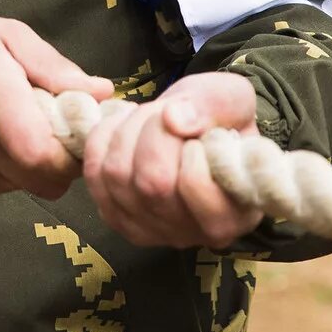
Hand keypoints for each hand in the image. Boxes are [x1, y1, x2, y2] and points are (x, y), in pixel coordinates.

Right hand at [0, 13, 113, 198]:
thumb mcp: (2, 34)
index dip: (74, 150)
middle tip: (57, 124)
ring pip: (25, 185)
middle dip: (62, 159)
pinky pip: (1, 184)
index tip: (79, 125)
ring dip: (35, 161)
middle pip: (45, 179)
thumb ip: (54, 68)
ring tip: (18, 121)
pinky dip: (10, 165)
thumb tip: (102, 93)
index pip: (46, 156)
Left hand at [81, 72, 262, 248]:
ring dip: (129, 131)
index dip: (191, 150)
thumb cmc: (219, 119)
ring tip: (149, 118)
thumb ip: (213, 106)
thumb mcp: (231, 98)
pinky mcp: (119, 219)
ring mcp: (151, 231)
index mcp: (236, 213)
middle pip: (153, 182)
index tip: (201, 136)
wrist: (192, 128)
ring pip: (119, 175)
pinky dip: (103, 138)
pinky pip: (95, 175)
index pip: (197, 187)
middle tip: (169, 115)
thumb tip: (174, 119)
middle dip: (155, 132)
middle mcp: (193, 233)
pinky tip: (124, 125)